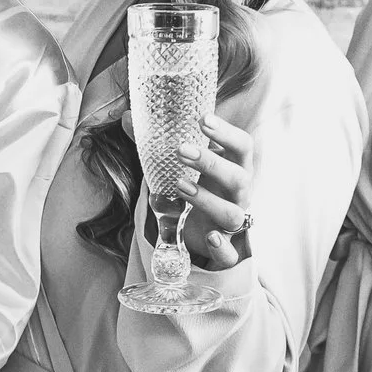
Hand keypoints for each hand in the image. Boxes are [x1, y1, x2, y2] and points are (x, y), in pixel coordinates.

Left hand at [160, 113, 254, 271]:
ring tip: (180, 186)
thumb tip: (128, 118)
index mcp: (234, 168)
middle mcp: (238, 194)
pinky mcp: (225, 249)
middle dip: (212, 163)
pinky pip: (231, 253)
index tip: (204, 119)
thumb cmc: (196, 189)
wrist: (198, 231)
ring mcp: (233, 223)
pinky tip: (210, 237)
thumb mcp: (178, 166)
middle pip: (239, 177)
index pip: (242, 146)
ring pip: (233, 213)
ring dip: (208, 200)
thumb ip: (156, 143)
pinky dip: (222, 247)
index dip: (227, 133)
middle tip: (181, 149)